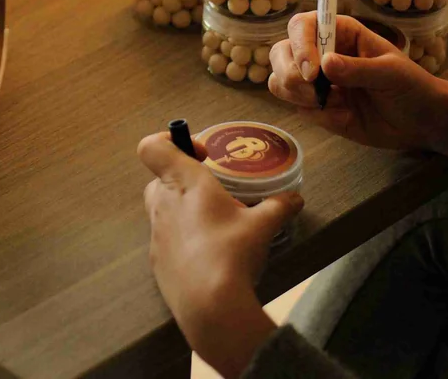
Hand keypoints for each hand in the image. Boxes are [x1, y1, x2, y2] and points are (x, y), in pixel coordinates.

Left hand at [139, 132, 301, 378]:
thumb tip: (296, 198)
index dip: (170, 141)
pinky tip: (208, 254)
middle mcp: (163, 203)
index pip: (152, 147)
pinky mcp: (156, 261)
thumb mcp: (263, 226)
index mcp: (184, 183)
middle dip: (184, 179)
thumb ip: (278, 206)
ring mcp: (155, 233)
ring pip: (163, 208)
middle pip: (160, 177)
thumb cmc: (232, 254)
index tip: (201, 155)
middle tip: (214, 191)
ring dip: (184, 209)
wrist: (209, 307)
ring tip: (216, 225)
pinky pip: (166, 238)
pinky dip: (183, 239)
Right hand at [267, 12, 446, 150]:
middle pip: (280, 52)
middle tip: (312, 92)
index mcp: (339, 33)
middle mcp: (321, 53)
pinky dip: (319, 116)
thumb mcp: (391, 73)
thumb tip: (324, 64)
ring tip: (335, 103)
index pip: (302, 26)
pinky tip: (345, 117)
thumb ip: (358, 69)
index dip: (300, 44)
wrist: (421, 121)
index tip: (312, 71)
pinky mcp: (317, 107)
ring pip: (280, 81)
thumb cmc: (411, 86)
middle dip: (289, 73)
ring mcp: (316, 82)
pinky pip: (299, 109)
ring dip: (299, 95)